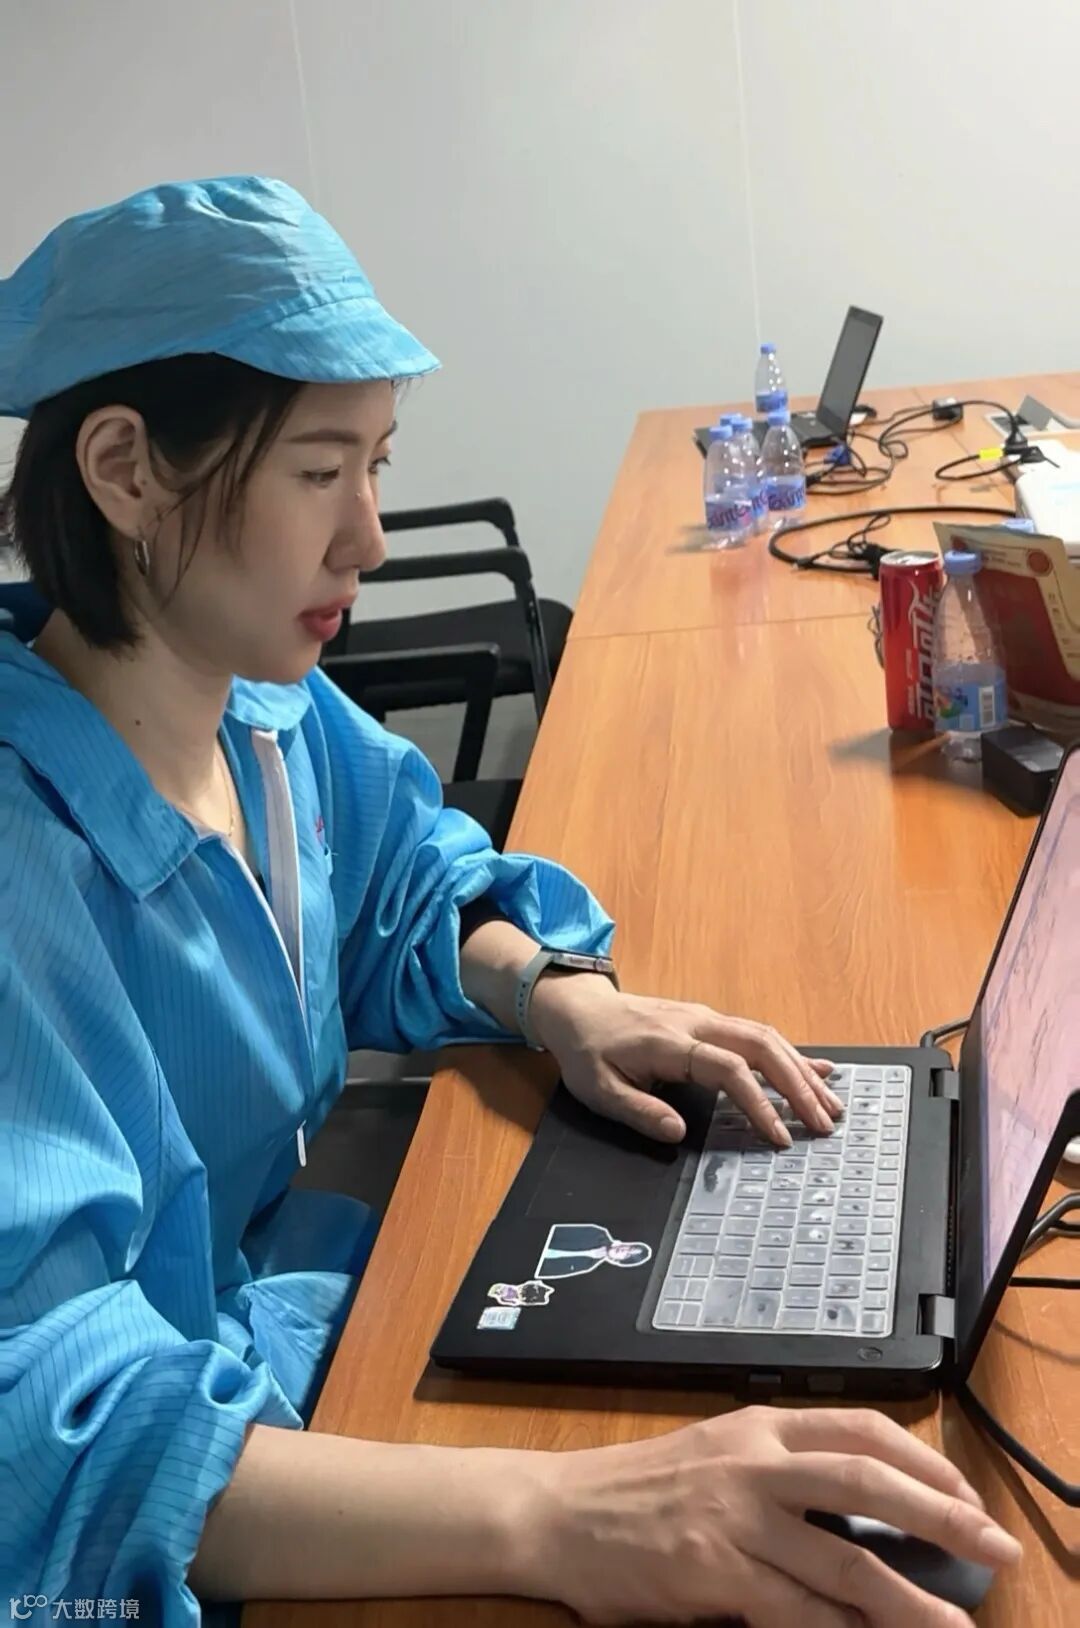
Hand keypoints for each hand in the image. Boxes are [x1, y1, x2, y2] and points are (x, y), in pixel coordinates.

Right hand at [515, 1405, 1019, 1625]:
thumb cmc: (637, 1489)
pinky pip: (794, 1607)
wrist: (559, 1512)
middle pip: (868, 1479)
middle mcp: (754, 1462)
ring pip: (844, 1556)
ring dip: (908, 1600)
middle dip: (943, 1514)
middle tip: (993, 1545)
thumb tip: (858, 1509)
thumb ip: (778, 1470)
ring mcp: (736, 1516)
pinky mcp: (715, 1570)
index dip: (922, 1459)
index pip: (859, 1427)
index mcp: (758, 1426)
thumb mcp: (715, 1454)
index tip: (964, 1492)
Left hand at [528, 977, 842, 1146]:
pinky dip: (791, 1053)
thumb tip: (677, 1132)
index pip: (729, 1070)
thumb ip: (638, 1111)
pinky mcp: (711, 1021)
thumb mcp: (599, 1090)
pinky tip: (816, 1070)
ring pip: (767, 1038)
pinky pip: (758, 1034)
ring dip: (801, 1071)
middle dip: (798, 1086)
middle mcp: (698, 1024)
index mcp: (671, 1043)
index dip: (758, 1103)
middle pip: (762, 1047)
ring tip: (830, 1104)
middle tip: (825, 1123)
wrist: (578, 1009)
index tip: (780, 1136)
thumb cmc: (589, 1052)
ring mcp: (707, 1018)